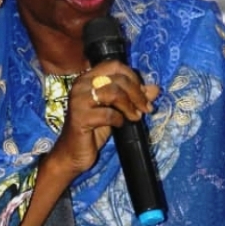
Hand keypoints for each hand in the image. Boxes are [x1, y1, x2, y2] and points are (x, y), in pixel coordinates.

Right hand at [15, 62, 157, 225]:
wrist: (68, 162)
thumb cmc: (88, 139)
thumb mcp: (114, 118)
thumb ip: (132, 101)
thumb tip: (156, 89)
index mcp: (88, 81)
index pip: (116, 63)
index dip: (133, 76)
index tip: (145, 95)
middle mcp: (80, 86)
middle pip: (117, 74)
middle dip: (136, 92)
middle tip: (145, 110)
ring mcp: (77, 103)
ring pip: (112, 91)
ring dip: (130, 105)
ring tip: (135, 120)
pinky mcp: (78, 121)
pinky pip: (106, 114)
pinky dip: (117, 121)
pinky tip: (117, 130)